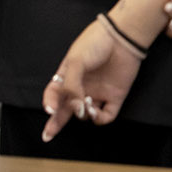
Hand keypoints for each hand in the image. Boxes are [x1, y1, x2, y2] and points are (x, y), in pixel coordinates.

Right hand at [42, 18, 142, 140]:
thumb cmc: (96, 43)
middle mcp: (82, 87)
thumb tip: (74, 107)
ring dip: (82, 114)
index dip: (49, 104)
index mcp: (68, 77)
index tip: (49, 111)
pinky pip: (106, 116)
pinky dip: (99, 118)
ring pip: (84, 115)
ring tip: (84, 104)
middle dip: (55, 123)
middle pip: (65, 110)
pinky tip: (95, 110)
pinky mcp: (115, 96)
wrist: (123, 36)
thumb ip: (70, 87)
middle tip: (48, 135)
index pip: (53, 95)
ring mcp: (98, 92)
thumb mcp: (75, 62)